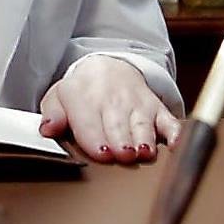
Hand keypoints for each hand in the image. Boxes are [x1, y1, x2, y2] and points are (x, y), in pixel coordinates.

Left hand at [38, 56, 180, 164]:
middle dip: (122, 141)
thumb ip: (53, 115)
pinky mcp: (157, 109)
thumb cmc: (82, 93)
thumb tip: (47, 128)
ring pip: (143, 124)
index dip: (96, 138)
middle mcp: (113, 102)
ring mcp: (137, 106)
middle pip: (118, 126)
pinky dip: (175, 132)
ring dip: (145, 138)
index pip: (90, 122)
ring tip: (145, 152)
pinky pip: (169, 121)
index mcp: (85, 100)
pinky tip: (175, 144)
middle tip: (124, 155)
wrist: (108, 68)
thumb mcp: (59, 98)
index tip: (102, 152)